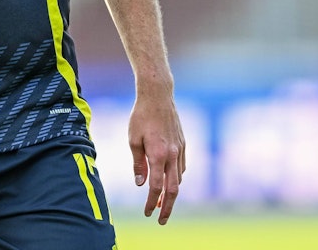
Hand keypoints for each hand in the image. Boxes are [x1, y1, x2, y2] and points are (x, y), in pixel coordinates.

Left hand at [129, 91, 184, 224]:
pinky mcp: (184, 144)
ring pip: (179, 178)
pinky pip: (182, 167)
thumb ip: (138, 163)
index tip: (147, 213)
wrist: (158, 96)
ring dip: (172, 193)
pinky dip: (176, 178)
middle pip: (173, 189)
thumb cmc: (141, 116)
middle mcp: (172, 155)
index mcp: (158, 155)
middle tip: (161, 220)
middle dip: (167, 207)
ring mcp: (180, 150)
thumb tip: (141, 183)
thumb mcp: (133, 139)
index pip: (156, 187)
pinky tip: (169, 180)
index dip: (152, 202)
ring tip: (162, 202)